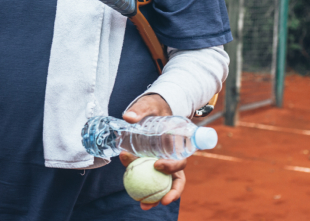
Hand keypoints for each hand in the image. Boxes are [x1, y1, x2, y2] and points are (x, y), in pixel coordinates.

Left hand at [120, 94, 185, 209]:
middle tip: (161, 200)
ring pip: (165, 184)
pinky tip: (135, 196)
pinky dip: (144, 188)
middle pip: (177, 179)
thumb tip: (129, 117)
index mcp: (179, 145)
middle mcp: (174, 157)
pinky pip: (150, 178)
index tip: (157, 165)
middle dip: (171, 192)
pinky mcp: (153, 165)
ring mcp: (164, 163)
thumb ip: (140, 109)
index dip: (172, 166)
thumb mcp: (149, 105)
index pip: (180, 161)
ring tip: (144, 205)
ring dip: (157, 197)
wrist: (153, 110)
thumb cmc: (154, 107)